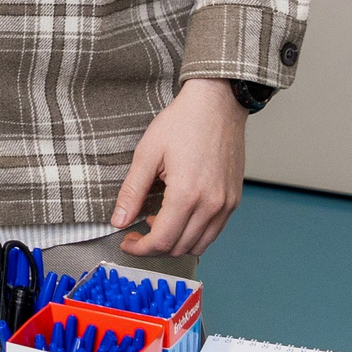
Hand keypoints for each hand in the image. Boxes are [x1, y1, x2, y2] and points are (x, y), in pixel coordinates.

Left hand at [111, 78, 246, 257]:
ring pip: (199, 245)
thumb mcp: (147, 154)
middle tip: (136, 232)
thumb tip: (118, 221)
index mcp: (187, 195)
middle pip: (180, 247)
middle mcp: (212, 205)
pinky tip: (177, 215)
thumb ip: (132, 192)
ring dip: (175, 242)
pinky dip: (193, 233)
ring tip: (156, 221)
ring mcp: (226, 204)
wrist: (217, 104)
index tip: (126, 242)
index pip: (162, 240)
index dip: (140, 248)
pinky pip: (213, 231)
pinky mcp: (234, 200)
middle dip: (154, 247)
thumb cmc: (182, 123)